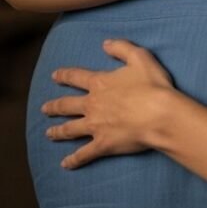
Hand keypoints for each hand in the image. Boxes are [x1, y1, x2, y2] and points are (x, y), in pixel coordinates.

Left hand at [42, 39, 177, 168]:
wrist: (160, 114)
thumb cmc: (153, 86)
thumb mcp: (141, 58)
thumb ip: (122, 48)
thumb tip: (105, 43)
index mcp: (100, 84)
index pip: (76, 77)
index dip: (64, 76)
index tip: (55, 76)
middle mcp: (92, 105)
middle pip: (67, 105)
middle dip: (54, 106)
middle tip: (45, 109)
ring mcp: (95, 126)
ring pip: (70, 129)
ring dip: (58, 131)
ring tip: (49, 134)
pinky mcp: (103, 144)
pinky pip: (84, 154)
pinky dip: (74, 160)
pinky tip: (65, 164)